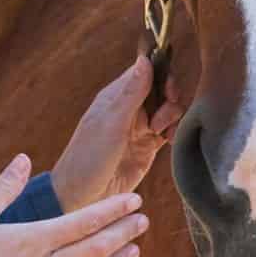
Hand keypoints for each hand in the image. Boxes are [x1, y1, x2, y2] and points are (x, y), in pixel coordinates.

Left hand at [51, 57, 184, 214]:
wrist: (82, 198)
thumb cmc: (88, 157)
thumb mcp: (111, 123)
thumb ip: (132, 92)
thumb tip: (146, 58)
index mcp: (116, 96)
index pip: (146, 72)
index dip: (162, 76)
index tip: (168, 91)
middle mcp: (129, 109)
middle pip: (162, 90)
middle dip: (170, 99)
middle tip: (162, 117)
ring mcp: (140, 128)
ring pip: (168, 110)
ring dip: (172, 117)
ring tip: (160, 132)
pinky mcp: (148, 147)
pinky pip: (169, 131)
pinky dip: (173, 132)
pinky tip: (168, 140)